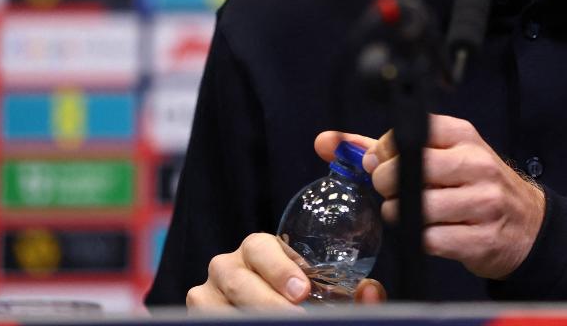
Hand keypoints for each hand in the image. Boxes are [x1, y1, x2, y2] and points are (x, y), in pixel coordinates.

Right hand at [187, 230, 387, 308]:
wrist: (271, 314)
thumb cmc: (300, 304)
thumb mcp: (326, 298)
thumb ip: (352, 295)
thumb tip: (372, 291)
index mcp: (260, 250)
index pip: (262, 247)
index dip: (280, 268)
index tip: (302, 291)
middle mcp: (228, 266)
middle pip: (237, 279)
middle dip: (265, 301)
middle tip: (293, 317)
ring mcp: (206, 293)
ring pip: (214, 305)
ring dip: (244, 316)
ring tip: (275, 324)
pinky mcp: (194, 315)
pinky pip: (203, 321)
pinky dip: (228, 324)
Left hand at [316, 116, 545, 279]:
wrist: (526, 224)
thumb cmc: (475, 185)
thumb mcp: (441, 156)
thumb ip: (383, 150)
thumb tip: (330, 142)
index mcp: (463, 136)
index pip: (408, 133)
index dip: (384, 152)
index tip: (382, 163)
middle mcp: (476, 164)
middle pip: (410, 170)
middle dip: (387, 185)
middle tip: (392, 191)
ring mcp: (483, 201)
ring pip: (418, 208)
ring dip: (401, 215)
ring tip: (409, 213)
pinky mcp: (482, 238)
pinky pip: (433, 239)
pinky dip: (422, 239)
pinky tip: (430, 232)